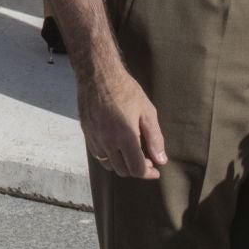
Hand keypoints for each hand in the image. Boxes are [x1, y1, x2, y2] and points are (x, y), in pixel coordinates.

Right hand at [77, 65, 167, 179]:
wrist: (98, 75)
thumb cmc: (125, 90)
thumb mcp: (147, 111)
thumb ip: (155, 138)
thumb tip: (161, 160)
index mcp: (125, 137)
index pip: (137, 169)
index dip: (148, 173)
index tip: (156, 170)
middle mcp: (108, 142)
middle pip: (123, 170)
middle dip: (137, 170)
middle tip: (147, 159)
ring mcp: (95, 138)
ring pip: (109, 165)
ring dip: (122, 164)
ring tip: (131, 154)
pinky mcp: (87, 133)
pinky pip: (98, 154)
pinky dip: (109, 157)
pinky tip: (116, 146)